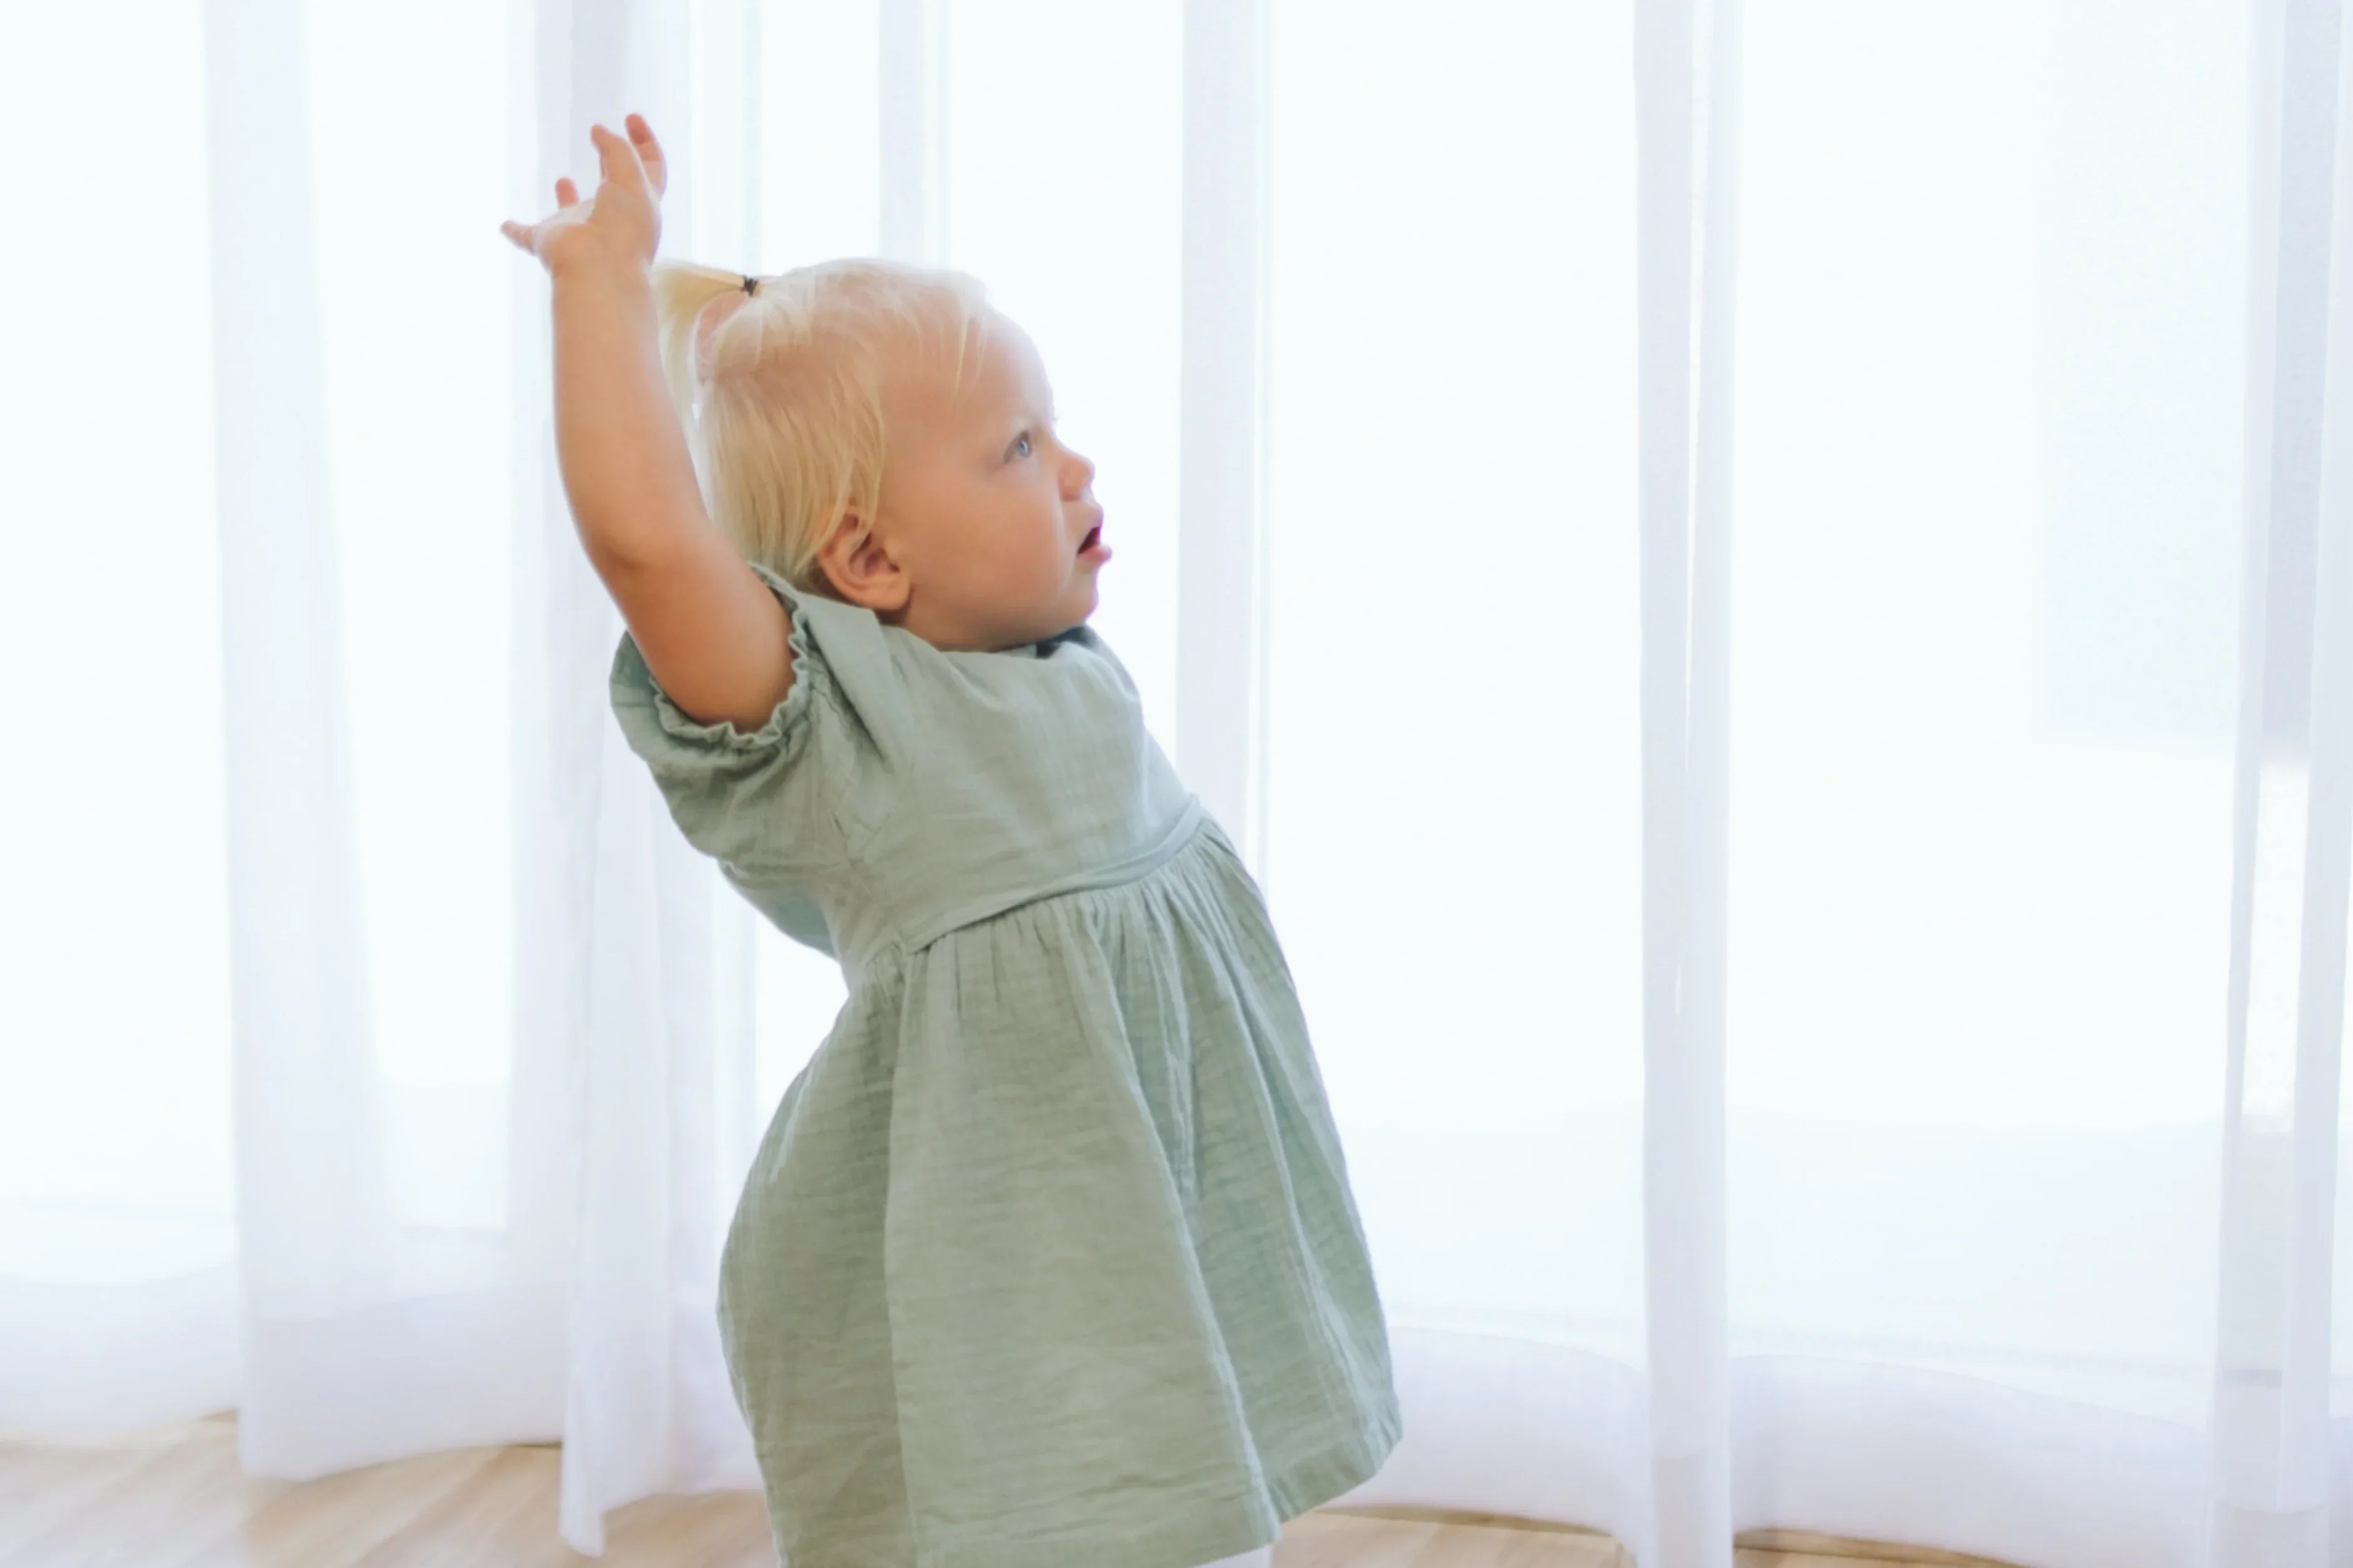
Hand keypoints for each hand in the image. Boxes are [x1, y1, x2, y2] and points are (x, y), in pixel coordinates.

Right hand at [500, 113, 669, 277]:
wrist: (597, 269)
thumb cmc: (622, 225)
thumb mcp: (631, 176)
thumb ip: (617, 149)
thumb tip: (600, 131)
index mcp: (640, 203)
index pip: (649, 165)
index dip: (645, 140)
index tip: (631, 117)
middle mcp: (611, 217)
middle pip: (614, 186)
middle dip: (611, 161)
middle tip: (601, 135)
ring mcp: (578, 232)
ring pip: (571, 213)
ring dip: (567, 199)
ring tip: (563, 181)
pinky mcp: (548, 243)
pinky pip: (526, 235)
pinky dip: (515, 231)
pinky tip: (504, 226)